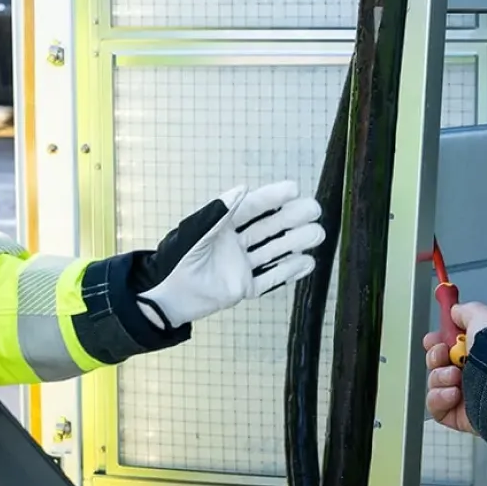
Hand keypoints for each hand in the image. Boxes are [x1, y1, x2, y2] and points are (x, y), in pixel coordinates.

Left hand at [132, 181, 324, 328]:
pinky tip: (308, 262)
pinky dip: (289, 271)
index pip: (253, 208)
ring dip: (296, 241)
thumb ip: (219, 212)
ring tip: (318, 233)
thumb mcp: (196, 232)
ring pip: (274, 250)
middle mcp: (237, 243)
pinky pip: (271, 278)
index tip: (294, 188)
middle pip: (269, 227)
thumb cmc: (176, 259)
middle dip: (291, 218)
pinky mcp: (244, 288)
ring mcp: (242, 266)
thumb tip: (243, 188)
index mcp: (224, 225)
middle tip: (314, 209)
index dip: (273, 197)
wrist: (168, 297)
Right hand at [422, 302, 486, 433]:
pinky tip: (454, 392)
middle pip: (438, 364)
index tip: (435, 339)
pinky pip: (436, 407)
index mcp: (479, 350)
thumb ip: (465, 312)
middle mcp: (474, 372)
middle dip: (435, 357)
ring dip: (439, 377)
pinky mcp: (463, 416)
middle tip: (444, 353)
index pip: (448, 346)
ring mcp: (468, 395)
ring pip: (435, 384)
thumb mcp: (481, 316)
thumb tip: (455, 311)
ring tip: (455, 375)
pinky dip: (439, 398)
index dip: (436, 342)